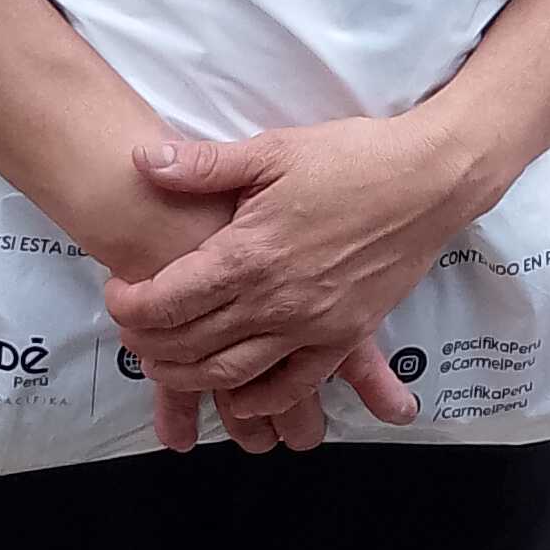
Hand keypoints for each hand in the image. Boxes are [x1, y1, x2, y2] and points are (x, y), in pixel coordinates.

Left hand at [101, 117, 475, 454]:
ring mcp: (312, 326)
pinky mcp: (345, 337)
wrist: (430, 181)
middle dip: (146, 343)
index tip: (119, 293)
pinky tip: (238, 397)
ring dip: (187, 377)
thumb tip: (144, 160)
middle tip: (132, 328)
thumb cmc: (355, 159)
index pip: (166, 300)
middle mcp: (276, 301)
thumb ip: (204, 164)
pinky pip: (292, 385)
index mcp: (249, 254)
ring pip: (230, 375)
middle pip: (188, 345)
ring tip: (166, 362)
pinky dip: (257, 400)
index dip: (129, 305)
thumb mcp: (274, 149)